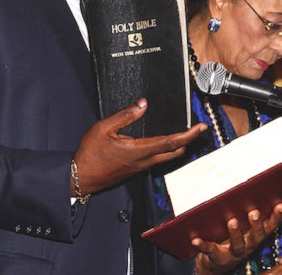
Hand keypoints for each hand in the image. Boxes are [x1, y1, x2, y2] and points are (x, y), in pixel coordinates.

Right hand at [73, 98, 206, 192]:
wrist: (80, 177)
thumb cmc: (90, 154)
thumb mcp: (104, 128)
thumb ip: (125, 115)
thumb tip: (143, 103)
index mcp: (138, 150)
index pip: (170, 142)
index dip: (188, 135)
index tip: (201, 127)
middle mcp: (144, 161)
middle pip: (174, 152)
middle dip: (189, 140)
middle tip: (199, 129)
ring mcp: (141, 167)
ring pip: (167, 157)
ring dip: (179, 146)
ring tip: (185, 133)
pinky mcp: (136, 170)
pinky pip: (157, 160)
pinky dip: (166, 150)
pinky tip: (164, 142)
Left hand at [192, 204, 281, 274]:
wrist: (216, 263)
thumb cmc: (231, 238)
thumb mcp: (243, 227)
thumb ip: (247, 211)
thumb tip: (251, 188)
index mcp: (255, 236)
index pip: (269, 227)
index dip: (276, 217)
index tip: (280, 205)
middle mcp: (248, 245)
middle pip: (256, 236)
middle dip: (256, 225)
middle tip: (254, 212)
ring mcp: (233, 252)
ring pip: (237, 245)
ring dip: (235, 233)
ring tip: (232, 221)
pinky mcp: (217, 256)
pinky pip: (210, 250)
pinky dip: (203, 245)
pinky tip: (196, 240)